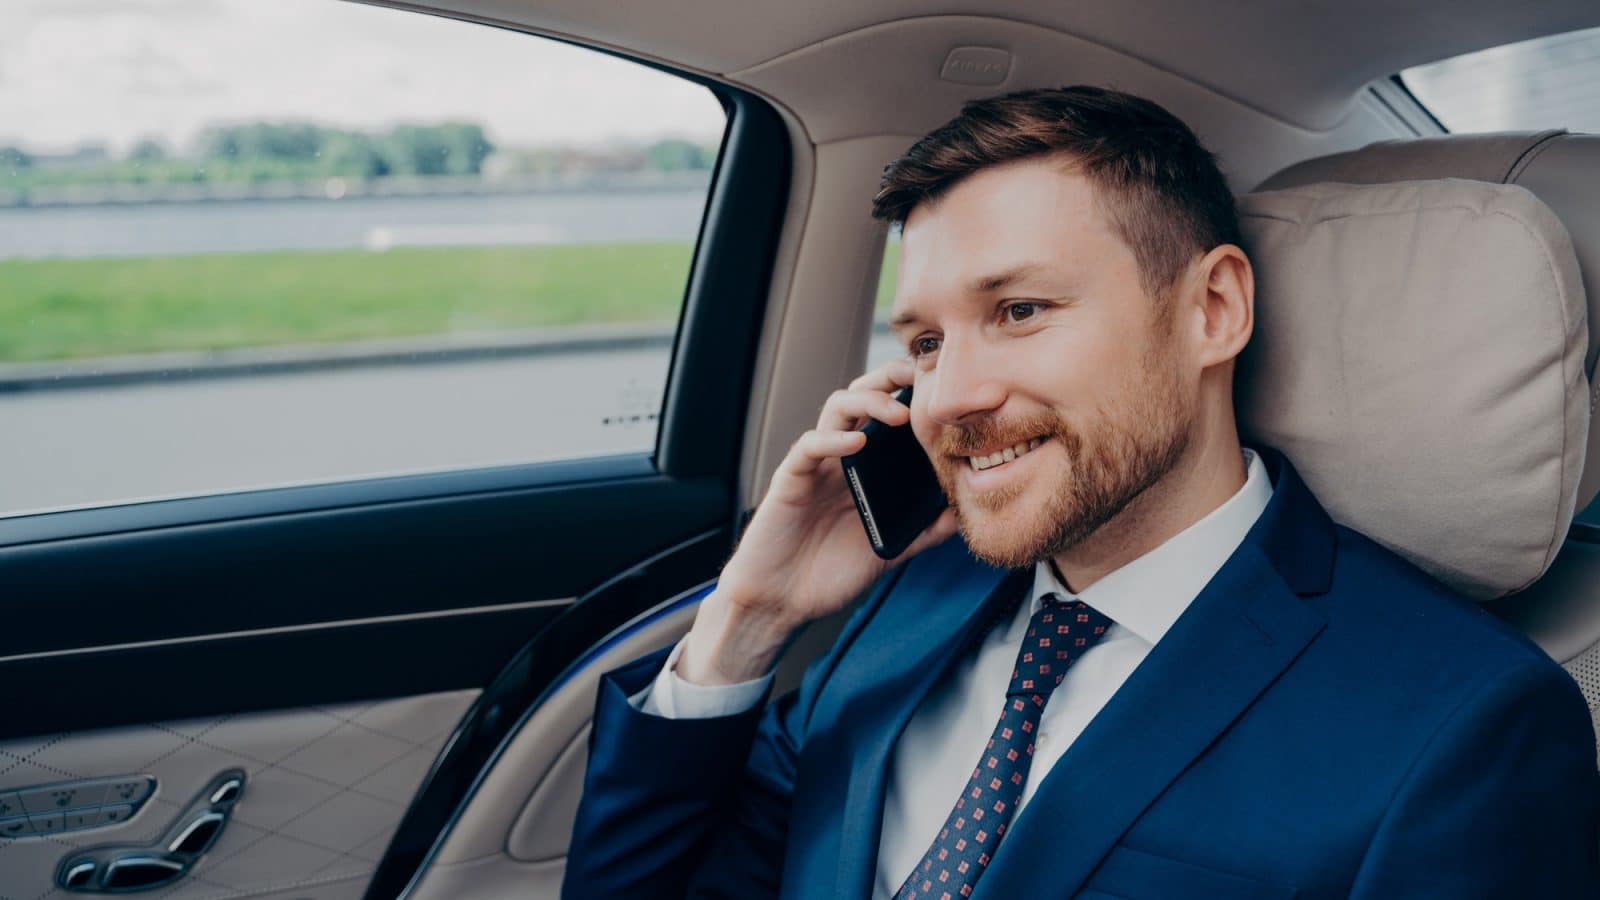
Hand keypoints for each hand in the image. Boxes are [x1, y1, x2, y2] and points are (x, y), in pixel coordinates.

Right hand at [675, 359, 958, 684]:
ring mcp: (817, 465)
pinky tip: (857, 442)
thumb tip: (964, 512)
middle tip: (921, 377)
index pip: (889, 414)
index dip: (913, 394)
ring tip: (898, 414)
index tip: (947, 389)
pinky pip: (809, 446)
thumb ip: (924, 530)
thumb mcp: (890, 549)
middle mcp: (842, 458)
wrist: (783, 601)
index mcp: (866, 468)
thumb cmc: (829, 573)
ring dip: (868, 401)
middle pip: (863, 395)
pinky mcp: (791, 479)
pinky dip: (833, 439)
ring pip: (837, 407)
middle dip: (890, 378)